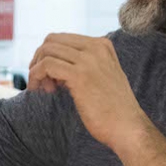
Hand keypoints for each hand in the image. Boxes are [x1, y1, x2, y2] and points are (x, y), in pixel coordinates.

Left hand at [28, 33, 150, 154]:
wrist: (128, 127)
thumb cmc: (114, 110)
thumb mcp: (103, 76)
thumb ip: (86, 65)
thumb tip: (55, 64)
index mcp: (102, 45)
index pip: (62, 38)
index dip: (49, 55)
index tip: (51, 77)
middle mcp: (95, 48)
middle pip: (51, 41)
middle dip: (39, 59)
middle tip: (43, 82)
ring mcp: (88, 60)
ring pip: (47, 51)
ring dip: (37, 69)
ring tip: (45, 89)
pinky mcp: (80, 75)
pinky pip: (46, 65)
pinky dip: (37, 75)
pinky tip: (43, 90)